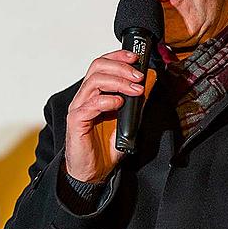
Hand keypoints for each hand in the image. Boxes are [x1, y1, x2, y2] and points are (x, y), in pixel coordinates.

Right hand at [65, 50, 144, 182]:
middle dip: (121, 67)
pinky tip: (118, 104)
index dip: (118, 57)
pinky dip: (106, 101)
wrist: (93, 171)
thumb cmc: (105, 146)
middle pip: (97, 67)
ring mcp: (79, 108)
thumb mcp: (128, 120)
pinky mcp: (76, 122)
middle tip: (138, 77)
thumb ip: (137, 101)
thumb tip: (150, 81)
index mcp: (95, 92)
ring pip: (94, 82)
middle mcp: (85, 96)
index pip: (102, 64)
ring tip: (134, 91)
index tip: (135, 58)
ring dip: (118, 82)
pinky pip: (89, 106)